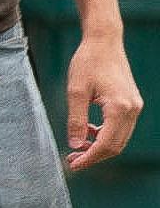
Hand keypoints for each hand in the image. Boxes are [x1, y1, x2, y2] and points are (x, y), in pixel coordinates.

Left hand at [64, 28, 143, 171]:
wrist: (103, 42)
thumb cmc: (87, 63)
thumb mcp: (75, 91)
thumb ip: (76, 120)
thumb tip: (75, 145)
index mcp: (119, 108)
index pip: (106, 144)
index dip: (89, 158)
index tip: (73, 165)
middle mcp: (132, 110)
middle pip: (116, 146)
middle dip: (94, 156)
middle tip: (71, 160)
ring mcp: (134, 107)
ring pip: (119, 138)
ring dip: (99, 147)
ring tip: (76, 148)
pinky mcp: (131, 103)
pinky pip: (120, 128)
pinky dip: (105, 135)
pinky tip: (88, 133)